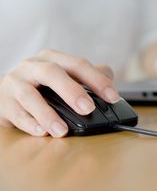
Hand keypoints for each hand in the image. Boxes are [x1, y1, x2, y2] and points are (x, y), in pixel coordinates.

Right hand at [0, 49, 119, 137]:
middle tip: (88, 109)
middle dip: (72, 91)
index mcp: (52, 58)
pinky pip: (15, 113)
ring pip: (30, 95)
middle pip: (52, 73)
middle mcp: (33, 66)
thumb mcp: (64, 76)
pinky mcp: (3, 101)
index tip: (113, 96)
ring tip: (62, 130)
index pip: (77, 64)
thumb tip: (110, 84)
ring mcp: (15, 82)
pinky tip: (41, 132)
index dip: (97, 80)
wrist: (7, 90)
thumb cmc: (41, 84)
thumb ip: (87, 78)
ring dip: (48, 114)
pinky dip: (29, 123)